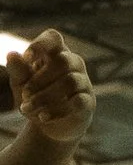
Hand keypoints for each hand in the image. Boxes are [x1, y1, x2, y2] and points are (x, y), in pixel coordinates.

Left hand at [6, 30, 92, 145]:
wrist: (48, 126)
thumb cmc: (35, 97)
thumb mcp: (21, 85)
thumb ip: (17, 71)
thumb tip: (12, 54)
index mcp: (55, 54)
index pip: (54, 38)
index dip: (41, 44)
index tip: (26, 58)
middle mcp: (73, 64)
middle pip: (64, 61)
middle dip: (40, 79)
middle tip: (24, 94)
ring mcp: (83, 82)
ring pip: (70, 81)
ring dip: (45, 96)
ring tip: (28, 108)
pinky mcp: (88, 102)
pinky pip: (78, 102)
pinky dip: (57, 111)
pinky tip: (42, 117)